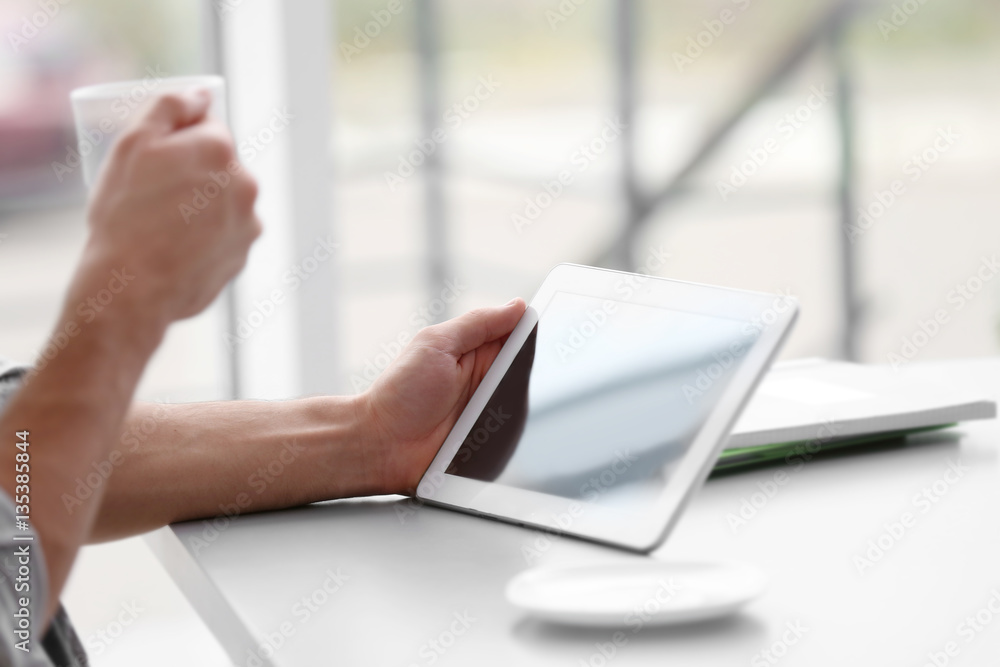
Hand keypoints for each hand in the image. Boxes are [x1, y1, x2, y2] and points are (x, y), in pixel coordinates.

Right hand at [79, 89, 260, 333]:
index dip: (179, 140)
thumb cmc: (125, 214)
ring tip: (164, 227)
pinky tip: (175, 249)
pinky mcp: (242, 258)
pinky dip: (205, 239)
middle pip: (221, 167)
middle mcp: (246, 186)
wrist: (130, 288)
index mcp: (221, 151)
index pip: (208, 128)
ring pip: (224, 203)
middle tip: (155, 196)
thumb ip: (169, 108)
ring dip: (202, 207)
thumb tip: (200, 94)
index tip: (157, 161)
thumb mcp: (133, 145)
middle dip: (194, 174)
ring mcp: (249, 225)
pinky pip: (224, 237)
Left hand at [358, 298, 525, 493]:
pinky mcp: (492, 440)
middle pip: (528, 368)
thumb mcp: (437, 345)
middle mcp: (485, 377)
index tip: (553, 325)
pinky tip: (505, 429)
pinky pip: (516, 433)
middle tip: (526, 372)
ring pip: (526, 402)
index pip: (516, 333)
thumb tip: (518, 306)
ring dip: (525, 402)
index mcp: (474, 349)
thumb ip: (478, 324)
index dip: (534, 329)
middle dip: (534, 369)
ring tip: (503, 404)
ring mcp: (490, 410)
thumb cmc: (401, 392)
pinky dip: (517, 431)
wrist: (382, 445)